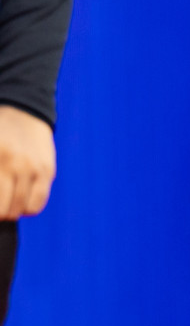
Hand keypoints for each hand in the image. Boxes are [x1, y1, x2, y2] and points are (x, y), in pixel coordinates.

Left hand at [0, 105, 54, 219]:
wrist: (22, 112)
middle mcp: (17, 165)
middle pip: (6, 211)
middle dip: (0, 213)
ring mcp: (35, 168)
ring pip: (23, 210)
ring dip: (12, 210)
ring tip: (7, 201)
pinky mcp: (48, 171)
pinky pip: (38, 203)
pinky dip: (28, 207)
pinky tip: (20, 198)